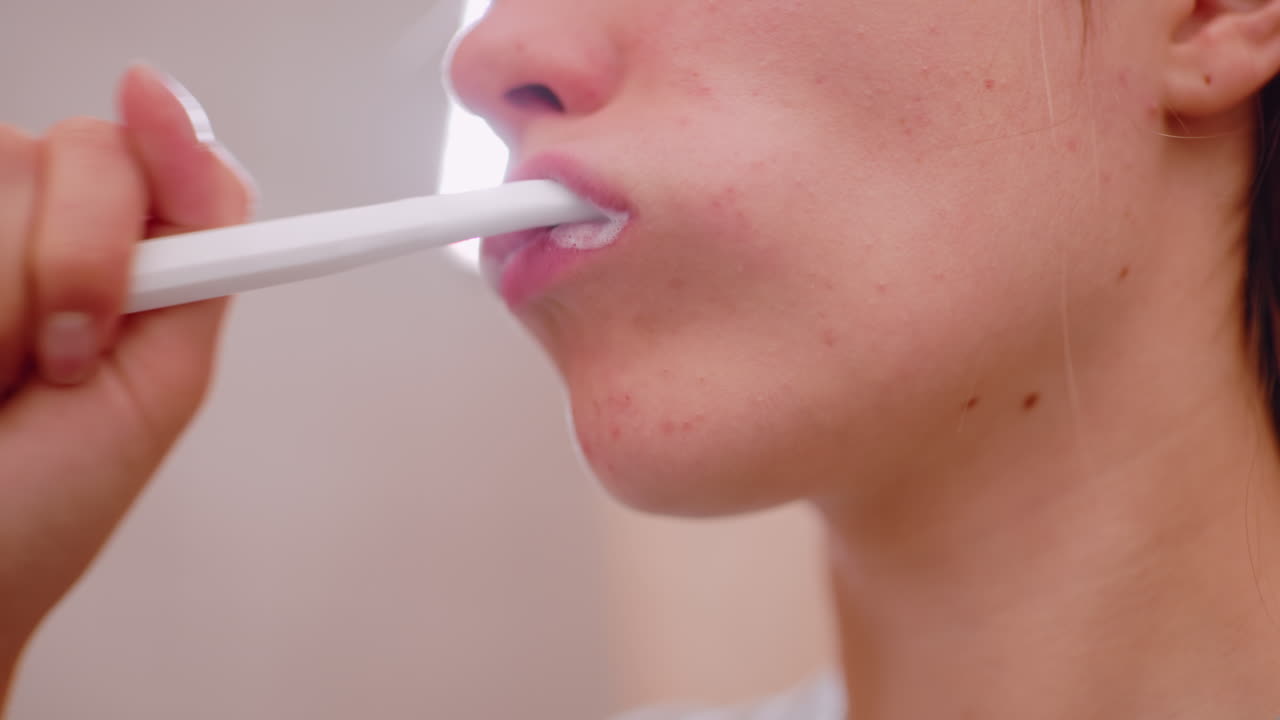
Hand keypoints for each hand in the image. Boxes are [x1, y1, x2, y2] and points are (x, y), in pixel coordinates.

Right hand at [0, 64, 253, 694]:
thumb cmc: (42, 500)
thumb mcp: (158, 379)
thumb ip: (196, 258)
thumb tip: (195, 132)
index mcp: (113, 246)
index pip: (141, 150)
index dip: (156, 142)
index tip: (145, 112)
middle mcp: (20, 216)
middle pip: (67, 156)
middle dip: (75, 271)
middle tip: (55, 365)